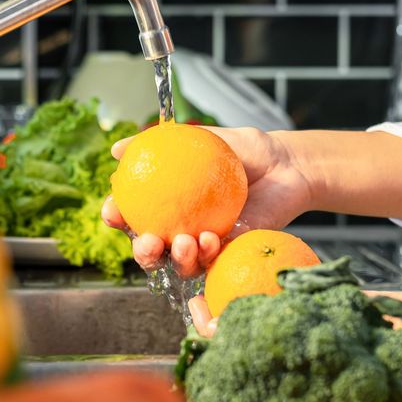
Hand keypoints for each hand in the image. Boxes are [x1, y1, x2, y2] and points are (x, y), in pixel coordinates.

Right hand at [102, 127, 310, 274]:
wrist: (288, 166)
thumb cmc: (247, 151)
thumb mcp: (204, 138)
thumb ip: (163, 142)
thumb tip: (116, 149)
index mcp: (167, 202)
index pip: (132, 214)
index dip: (116, 217)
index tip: (113, 212)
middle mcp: (181, 227)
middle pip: (150, 249)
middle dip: (142, 252)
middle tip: (148, 242)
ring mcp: (204, 245)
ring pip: (178, 264)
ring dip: (175, 258)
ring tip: (183, 242)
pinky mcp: (230, 255)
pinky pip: (212, 263)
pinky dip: (206, 255)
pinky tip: (209, 239)